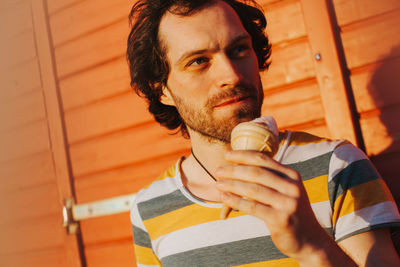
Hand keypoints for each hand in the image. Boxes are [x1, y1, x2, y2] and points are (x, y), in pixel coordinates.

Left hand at [215, 150, 355, 265]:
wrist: (309, 240)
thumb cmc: (290, 212)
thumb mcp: (285, 191)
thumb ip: (269, 179)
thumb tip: (239, 165)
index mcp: (292, 175)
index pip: (263, 159)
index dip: (243, 155)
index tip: (227, 155)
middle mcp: (292, 187)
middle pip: (256, 173)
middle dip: (234, 170)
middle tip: (217, 170)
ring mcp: (288, 203)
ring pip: (253, 189)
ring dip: (232, 185)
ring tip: (217, 184)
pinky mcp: (281, 219)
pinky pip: (252, 207)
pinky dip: (235, 201)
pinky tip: (224, 198)